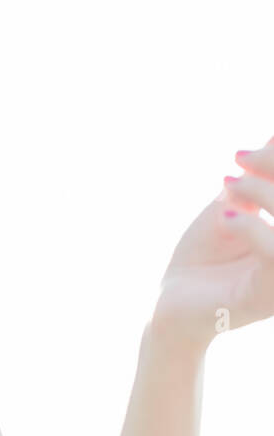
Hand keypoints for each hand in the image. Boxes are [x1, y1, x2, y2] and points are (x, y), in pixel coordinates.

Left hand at [157, 136, 273, 352]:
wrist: (172, 300)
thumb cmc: (205, 254)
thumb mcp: (232, 205)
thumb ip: (257, 175)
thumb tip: (273, 135)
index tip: (249, 150)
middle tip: (240, 158)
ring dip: (266, 195)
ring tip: (230, 182)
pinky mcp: (267, 298)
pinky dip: (254, 230)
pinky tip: (226, 215)